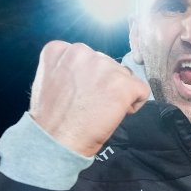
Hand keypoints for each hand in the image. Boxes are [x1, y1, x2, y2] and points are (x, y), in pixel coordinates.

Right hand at [28, 41, 149, 155]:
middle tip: (91, 104)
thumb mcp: (49, 81)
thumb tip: (89, 74)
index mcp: (60, 49)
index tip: (80, 93)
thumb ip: (67, 69)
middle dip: (104, 82)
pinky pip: (142, 89)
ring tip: (100, 110)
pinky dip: (135, 103)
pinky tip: (117, 113)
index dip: (88, 77)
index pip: (86, 56)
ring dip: (118, 92)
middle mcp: (81, 51)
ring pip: (124, 75)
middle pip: (107, 64)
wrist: (56, 141)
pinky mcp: (122, 83)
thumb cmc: (51, 119)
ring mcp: (103, 66)